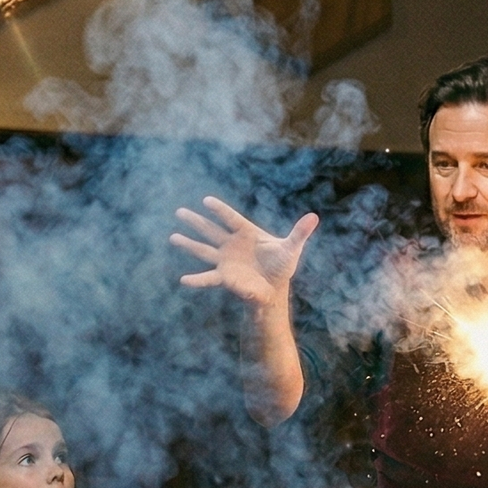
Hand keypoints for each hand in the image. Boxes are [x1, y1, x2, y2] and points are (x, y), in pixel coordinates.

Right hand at [172, 197, 317, 309]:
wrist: (274, 287)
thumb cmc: (281, 265)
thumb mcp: (291, 248)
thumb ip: (299, 233)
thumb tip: (314, 217)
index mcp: (247, 233)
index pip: (231, 218)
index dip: (220, 210)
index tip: (206, 201)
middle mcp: (232, 244)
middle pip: (210, 230)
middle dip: (196, 222)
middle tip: (179, 212)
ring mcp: (225, 260)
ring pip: (203, 250)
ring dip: (188, 244)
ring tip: (172, 237)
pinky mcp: (224, 277)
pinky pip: (208, 278)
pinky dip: (196, 280)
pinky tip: (183, 280)